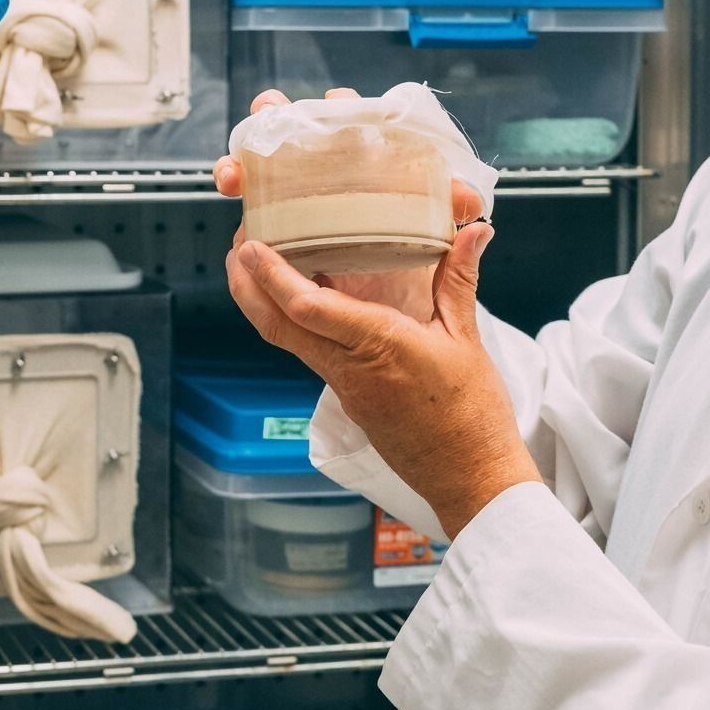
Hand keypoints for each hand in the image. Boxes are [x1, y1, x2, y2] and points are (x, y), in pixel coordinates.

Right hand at [214, 88, 483, 320]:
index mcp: (363, 159)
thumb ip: (451, 217)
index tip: (336, 105)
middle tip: (266, 116)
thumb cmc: (417, 260)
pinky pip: (252, 227)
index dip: (339, 107)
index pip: (347, 118)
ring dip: (239, 167)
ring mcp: (295, 205)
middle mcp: (323, 175)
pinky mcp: (278, 241)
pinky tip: (235, 233)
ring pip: (258, 175)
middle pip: (289, 133)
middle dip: (269, 118)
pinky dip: (240, 229)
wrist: (401, 319)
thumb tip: (475, 214)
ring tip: (233, 177)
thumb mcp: (439, 237)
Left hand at [218, 87, 536, 537]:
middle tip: (236, 248)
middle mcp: (351, 368)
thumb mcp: (468, 339)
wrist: (469, 480)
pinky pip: (305, 353)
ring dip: (259, 303)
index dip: (274, 277)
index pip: (311, 311)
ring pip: (285, 341)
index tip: (253, 247)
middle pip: (277, 326)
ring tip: (248, 266)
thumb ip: (459, 279)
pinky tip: (289, 299)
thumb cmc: (473, 416)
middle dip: (246, 286)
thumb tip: (472, 230)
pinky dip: (287, 322)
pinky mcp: (344, 398)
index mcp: (382, 347)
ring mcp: (342, 386)